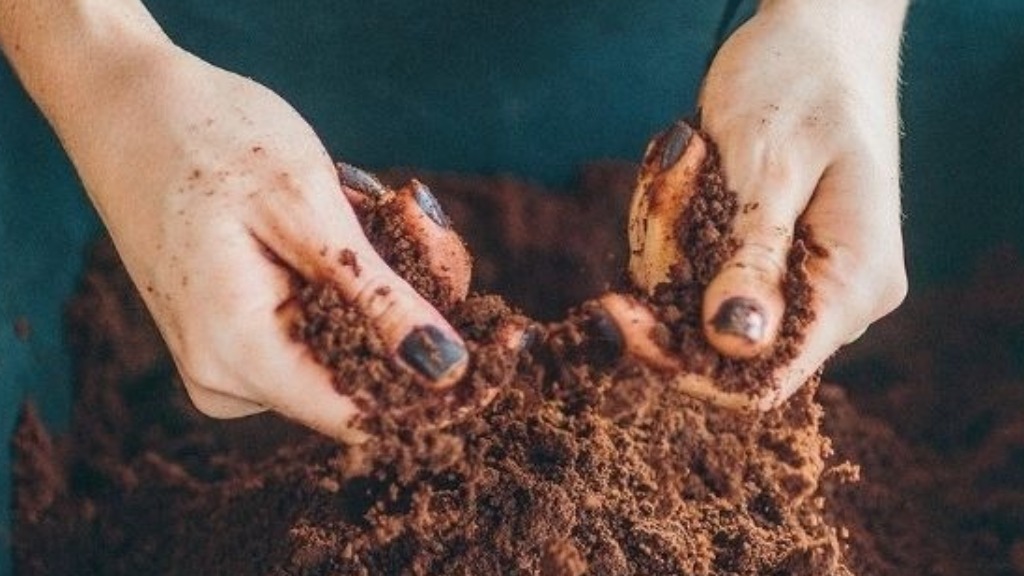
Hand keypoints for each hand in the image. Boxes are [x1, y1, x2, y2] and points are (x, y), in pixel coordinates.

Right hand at [0, 6, 470, 440]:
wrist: (126, 106)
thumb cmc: (212, 139)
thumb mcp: (309, 209)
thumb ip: (377, 302)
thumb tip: (446, 371)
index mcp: (237, 353)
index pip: (366, 416)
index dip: (445, 387)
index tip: (505, 342)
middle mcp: (225, 379)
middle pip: (366, 376)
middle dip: (415, 302)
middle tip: (410, 213)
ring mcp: (224, 364)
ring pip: (349, 349)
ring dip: (384, 281)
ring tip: (372, 203)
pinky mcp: (233, 340)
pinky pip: (318, 330)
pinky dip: (351, 280)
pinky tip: (342, 222)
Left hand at [608, 0, 908, 408]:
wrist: (814, 37)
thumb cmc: (800, 82)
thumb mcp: (768, 162)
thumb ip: (753, 257)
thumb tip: (733, 346)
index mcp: (856, 284)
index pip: (766, 380)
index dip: (686, 367)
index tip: (620, 318)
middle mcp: (836, 301)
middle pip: (714, 341)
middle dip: (668, 267)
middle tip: (673, 173)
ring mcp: (800, 283)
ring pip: (691, 302)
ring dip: (667, 232)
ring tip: (691, 151)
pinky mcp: (765, 263)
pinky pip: (692, 272)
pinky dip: (672, 225)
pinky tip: (689, 167)